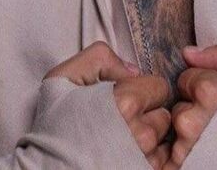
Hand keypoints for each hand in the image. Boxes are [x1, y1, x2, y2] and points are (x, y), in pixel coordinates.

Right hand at [43, 41, 171, 168]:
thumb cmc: (53, 128)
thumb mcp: (64, 77)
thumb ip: (101, 58)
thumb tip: (133, 71)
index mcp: (125, 102)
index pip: (160, 87)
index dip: (143, 90)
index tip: (128, 97)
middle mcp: (140, 133)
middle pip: (163, 115)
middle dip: (147, 115)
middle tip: (123, 121)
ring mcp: (144, 160)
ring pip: (162, 141)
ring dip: (148, 139)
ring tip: (122, 141)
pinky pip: (161, 164)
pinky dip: (148, 159)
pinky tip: (127, 155)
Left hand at [164, 41, 216, 168]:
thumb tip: (189, 54)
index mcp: (209, 92)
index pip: (187, 77)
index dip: (205, 84)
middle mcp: (192, 121)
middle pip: (180, 105)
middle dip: (196, 109)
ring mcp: (185, 149)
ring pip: (177, 130)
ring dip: (192, 133)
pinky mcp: (184, 168)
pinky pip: (173, 155)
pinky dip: (187, 154)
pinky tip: (208, 152)